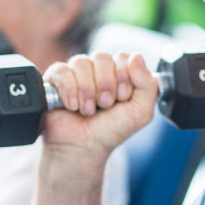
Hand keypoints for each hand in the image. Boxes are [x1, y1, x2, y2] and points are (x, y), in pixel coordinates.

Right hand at [41, 51, 158, 157]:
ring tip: (88, 111)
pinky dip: (69, 91)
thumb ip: (149, 85)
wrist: (84, 148)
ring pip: (81, 62)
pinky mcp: (56, 80)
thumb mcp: (140, 112)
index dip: (124, 77)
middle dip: (106, 84)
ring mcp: (76, 73)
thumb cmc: (111, 131)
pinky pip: (62, 71)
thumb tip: (137, 56)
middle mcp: (97, 69)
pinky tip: (72, 106)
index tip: (122, 98)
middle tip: (105, 105)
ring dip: (87, 91)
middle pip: (102, 57)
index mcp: (119, 73)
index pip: (123, 57)